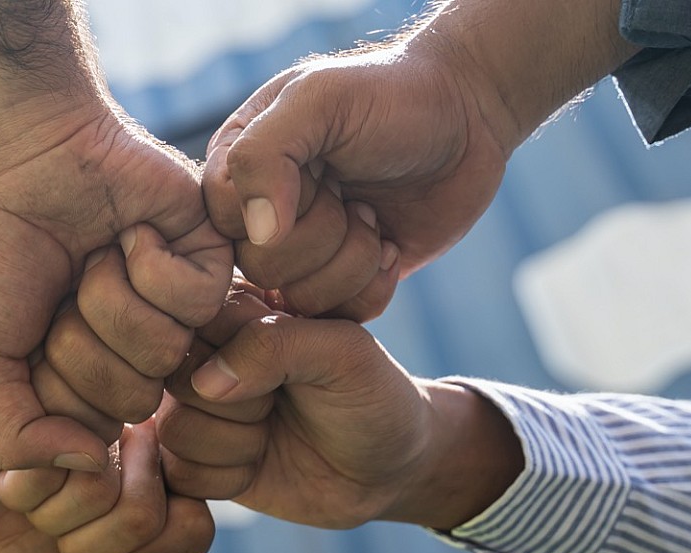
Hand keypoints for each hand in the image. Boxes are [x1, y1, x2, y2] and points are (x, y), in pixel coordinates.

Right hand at [0, 111, 230, 472]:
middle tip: (61, 290)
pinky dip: (149, 266)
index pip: (94, 436)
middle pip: (135, 400)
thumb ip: (15, 436)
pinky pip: (199, 301)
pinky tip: (127, 233)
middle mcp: (141, 350)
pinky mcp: (211, 259)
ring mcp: (180, 307)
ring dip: (113, 299)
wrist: (16, 158)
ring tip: (92, 257)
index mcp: (92, 379)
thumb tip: (87, 465)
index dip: (54, 394)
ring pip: (168, 352)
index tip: (29, 342)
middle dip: (82, 344)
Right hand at [0, 418, 214, 552]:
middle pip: (146, 511)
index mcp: (174, 498)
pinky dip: (22, 489)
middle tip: (59, 535)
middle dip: (87, 549)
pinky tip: (11, 479)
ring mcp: (95, 419)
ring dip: (50, 517)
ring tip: (35, 506)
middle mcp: (145, 451)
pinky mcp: (46, 401)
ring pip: (99, 486)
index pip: (194, 529)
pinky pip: (49, 458)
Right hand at [155, 280, 522, 530]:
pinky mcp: (192, 460)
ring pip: (176, 430)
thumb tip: (206, 382)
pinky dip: (229, 477)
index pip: (193, 320)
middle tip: (281, 401)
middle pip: (174, 379)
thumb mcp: (344, 354)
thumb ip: (278, 345)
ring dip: (237, 444)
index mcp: (233, 308)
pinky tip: (260, 464)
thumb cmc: (371, 397)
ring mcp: (192, 409)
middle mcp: (202, 355)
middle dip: (240, 405)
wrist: (388, 470)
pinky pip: (180, 474)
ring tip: (273, 432)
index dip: (237, 354)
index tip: (289, 365)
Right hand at [205, 38, 516, 307]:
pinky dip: (374, 286)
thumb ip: (265, 154)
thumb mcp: (318, 100)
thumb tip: (258, 235)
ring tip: (373, 217)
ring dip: (352, 259)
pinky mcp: (347, 284)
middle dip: (322, 235)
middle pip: (261, 268)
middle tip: (354, 196)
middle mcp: (260, 216)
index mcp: (236, 168)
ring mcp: (304, 256)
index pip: (221, 222)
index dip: (272, 208)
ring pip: (301, 300)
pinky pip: (342, 319)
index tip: (317, 169)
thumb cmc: (390, 94)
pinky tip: (390, 244)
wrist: (468, 115)